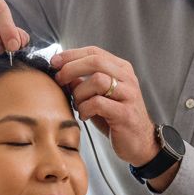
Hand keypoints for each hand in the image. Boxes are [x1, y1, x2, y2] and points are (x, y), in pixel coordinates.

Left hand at [50, 46, 158, 165]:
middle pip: (95, 61)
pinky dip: (85, 108)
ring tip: (78, 104)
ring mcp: (129, 95)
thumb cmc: (116, 118)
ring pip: (97, 80)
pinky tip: (85, 115)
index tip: (54, 62)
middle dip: (71, 68)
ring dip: (80, 93)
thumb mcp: (99, 96)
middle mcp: (127, 78)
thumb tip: (62, 72)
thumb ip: (83, 82)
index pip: (94, 52)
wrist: (139, 142)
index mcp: (121, 69)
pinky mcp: (125, 113)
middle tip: (59, 80)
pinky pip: (98, 103)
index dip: (72, 55)